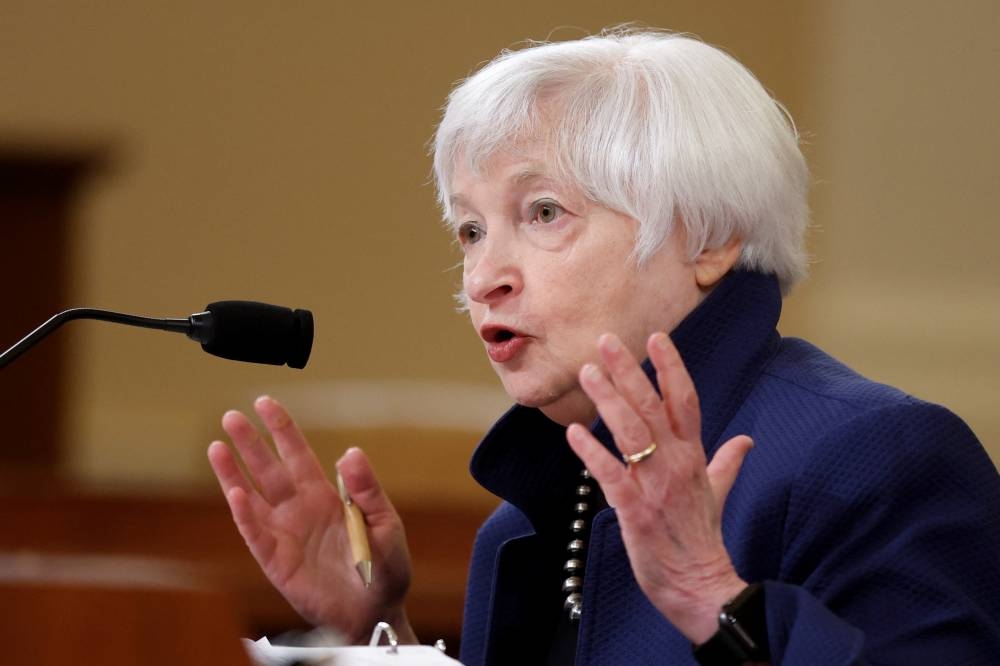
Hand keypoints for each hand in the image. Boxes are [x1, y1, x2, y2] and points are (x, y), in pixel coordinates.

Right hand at [207, 396, 414, 642]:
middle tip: (232, 416)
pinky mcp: (276, 561)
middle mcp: (300, 509)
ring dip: (234, 473)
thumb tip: (351, 452)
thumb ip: (367, 490)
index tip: (265, 403)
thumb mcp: (384, 523)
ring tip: (217, 446)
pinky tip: (235, 492)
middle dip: (251, 443)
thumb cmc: (384, 569)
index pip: (298, 454)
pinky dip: (245, 514)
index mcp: (326, 495)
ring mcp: (285, 534)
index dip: (282, 429)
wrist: (373, 612)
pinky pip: (256, 533)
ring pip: (253, 496)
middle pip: (269, 469)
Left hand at [565, 333, 752, 643]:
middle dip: (629, 371)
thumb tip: (745, 441)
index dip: (671, 368)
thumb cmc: (702, 539)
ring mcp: (655, 487)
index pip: (685, 401)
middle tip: (606, 340)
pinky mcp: (635, 513)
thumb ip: (727, 463)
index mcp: (693, 457)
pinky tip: (573, 434)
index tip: (657, 337)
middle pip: (651, 407)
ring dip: (608, 400)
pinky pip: (611, 477)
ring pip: (630, 432)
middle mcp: (675, 464)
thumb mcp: (717, 494)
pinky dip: (592, 454)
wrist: (702, 588)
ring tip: (588, 372)